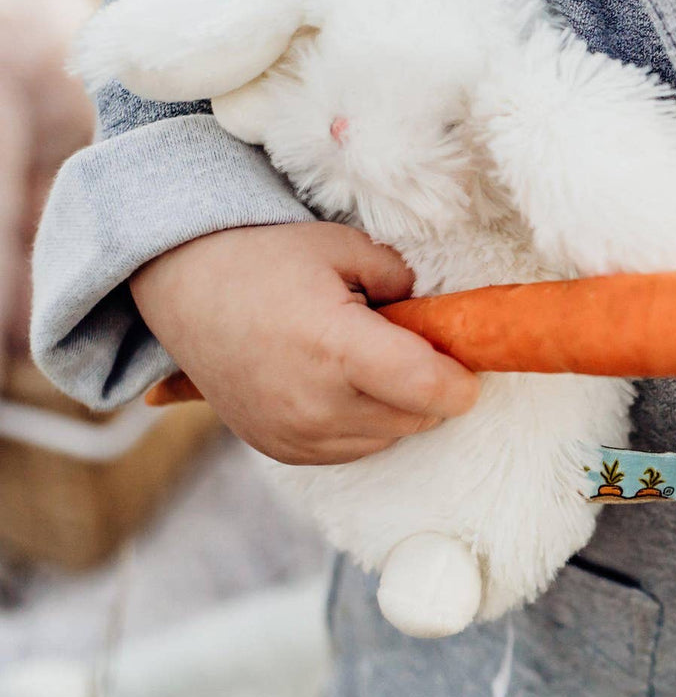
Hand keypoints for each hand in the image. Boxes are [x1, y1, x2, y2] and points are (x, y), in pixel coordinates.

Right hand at [130, 222, 479, 463]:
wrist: (183, 289)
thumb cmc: (267, 259)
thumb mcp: (344, 247)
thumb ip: (403, 281)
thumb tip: (440, 318)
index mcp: (336, 346)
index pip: (428, 388)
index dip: (461, 382)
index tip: (470, 368)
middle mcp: (316, 403)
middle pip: (416, 416)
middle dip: (431, 387)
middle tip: (415, 345)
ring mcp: (295, 434)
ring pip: (390, 437)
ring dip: (399, 407)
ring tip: (370, 360)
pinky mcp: (281, 449)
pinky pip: (354, 449)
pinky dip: (366, 423)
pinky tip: (345, 383)